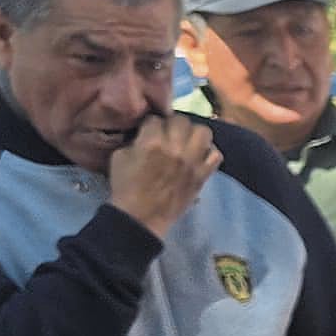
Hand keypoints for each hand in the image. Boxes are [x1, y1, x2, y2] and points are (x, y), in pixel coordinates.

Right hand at [106, 113, 220, 237]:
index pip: (156, 118)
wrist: (142, 217)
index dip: (151, 124)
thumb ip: (135, 139)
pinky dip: (209, 152)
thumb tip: (146, 131)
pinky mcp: (203, 175)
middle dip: (173, 124)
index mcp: (151, 142)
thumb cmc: (126, 186)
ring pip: (203, 131)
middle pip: (182, 120)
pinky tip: (198, 156)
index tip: (150, 131)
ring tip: (186, 141)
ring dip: (194, 133)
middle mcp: (175, 149)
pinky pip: (216, 155)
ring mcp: (192, 162)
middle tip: (169, 134)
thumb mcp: (120, 156)